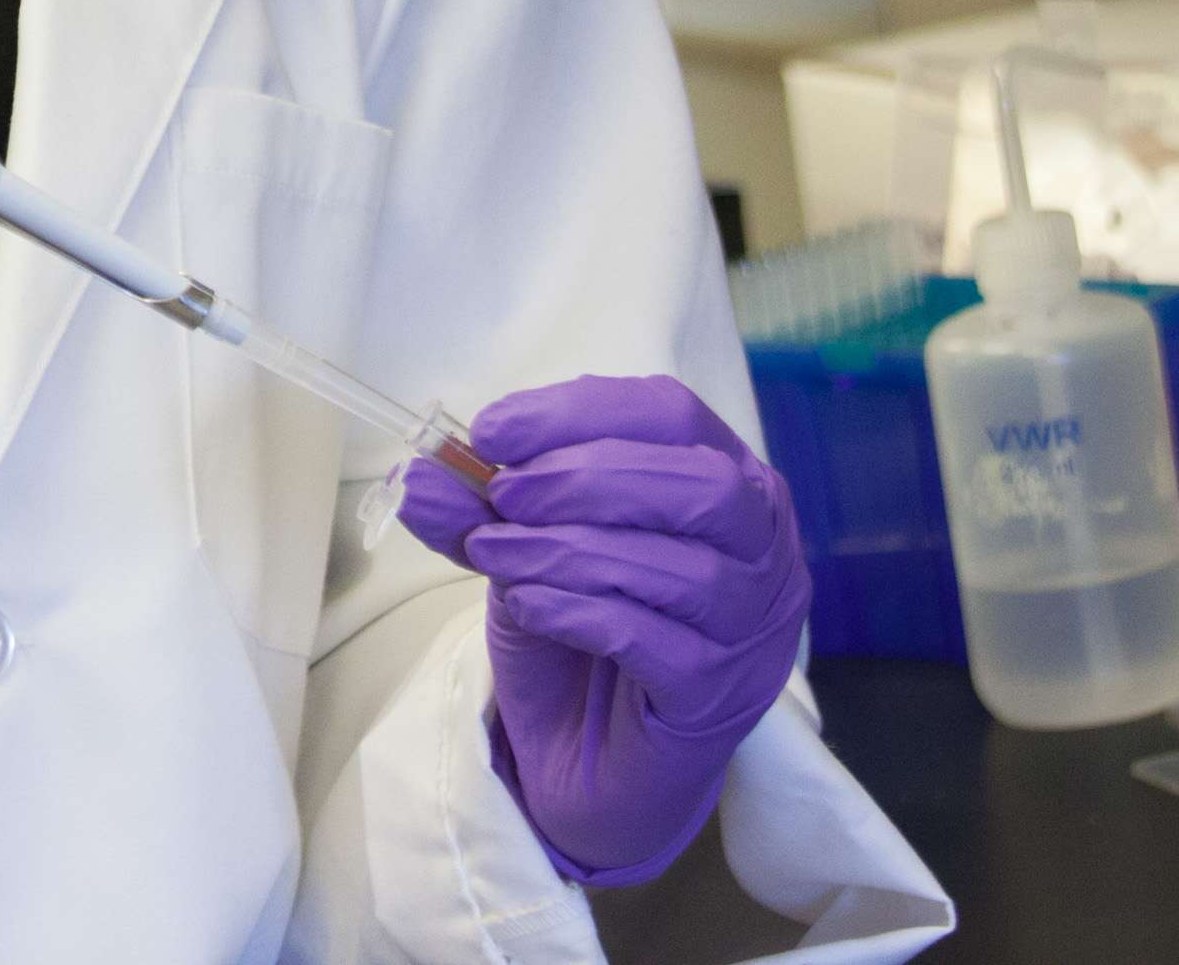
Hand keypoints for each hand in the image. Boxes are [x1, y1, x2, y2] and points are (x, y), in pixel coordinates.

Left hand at [395, 374, 809, 887]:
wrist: (591, 766)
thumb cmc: (578, 637)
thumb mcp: (522, 553)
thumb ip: (476, 510)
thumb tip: (414, 472)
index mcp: (727, 481)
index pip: (673, 413)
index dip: (578, 412)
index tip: (490, 430)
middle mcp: (764, 549)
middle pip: (700, 483)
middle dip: (586, 477)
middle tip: (502, 496)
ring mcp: (753, 629)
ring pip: (682, 567)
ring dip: (569, 549)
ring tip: (495, 555)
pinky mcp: (720, 697)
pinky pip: (654, 641)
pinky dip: (578, 611)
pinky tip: (528, 605)